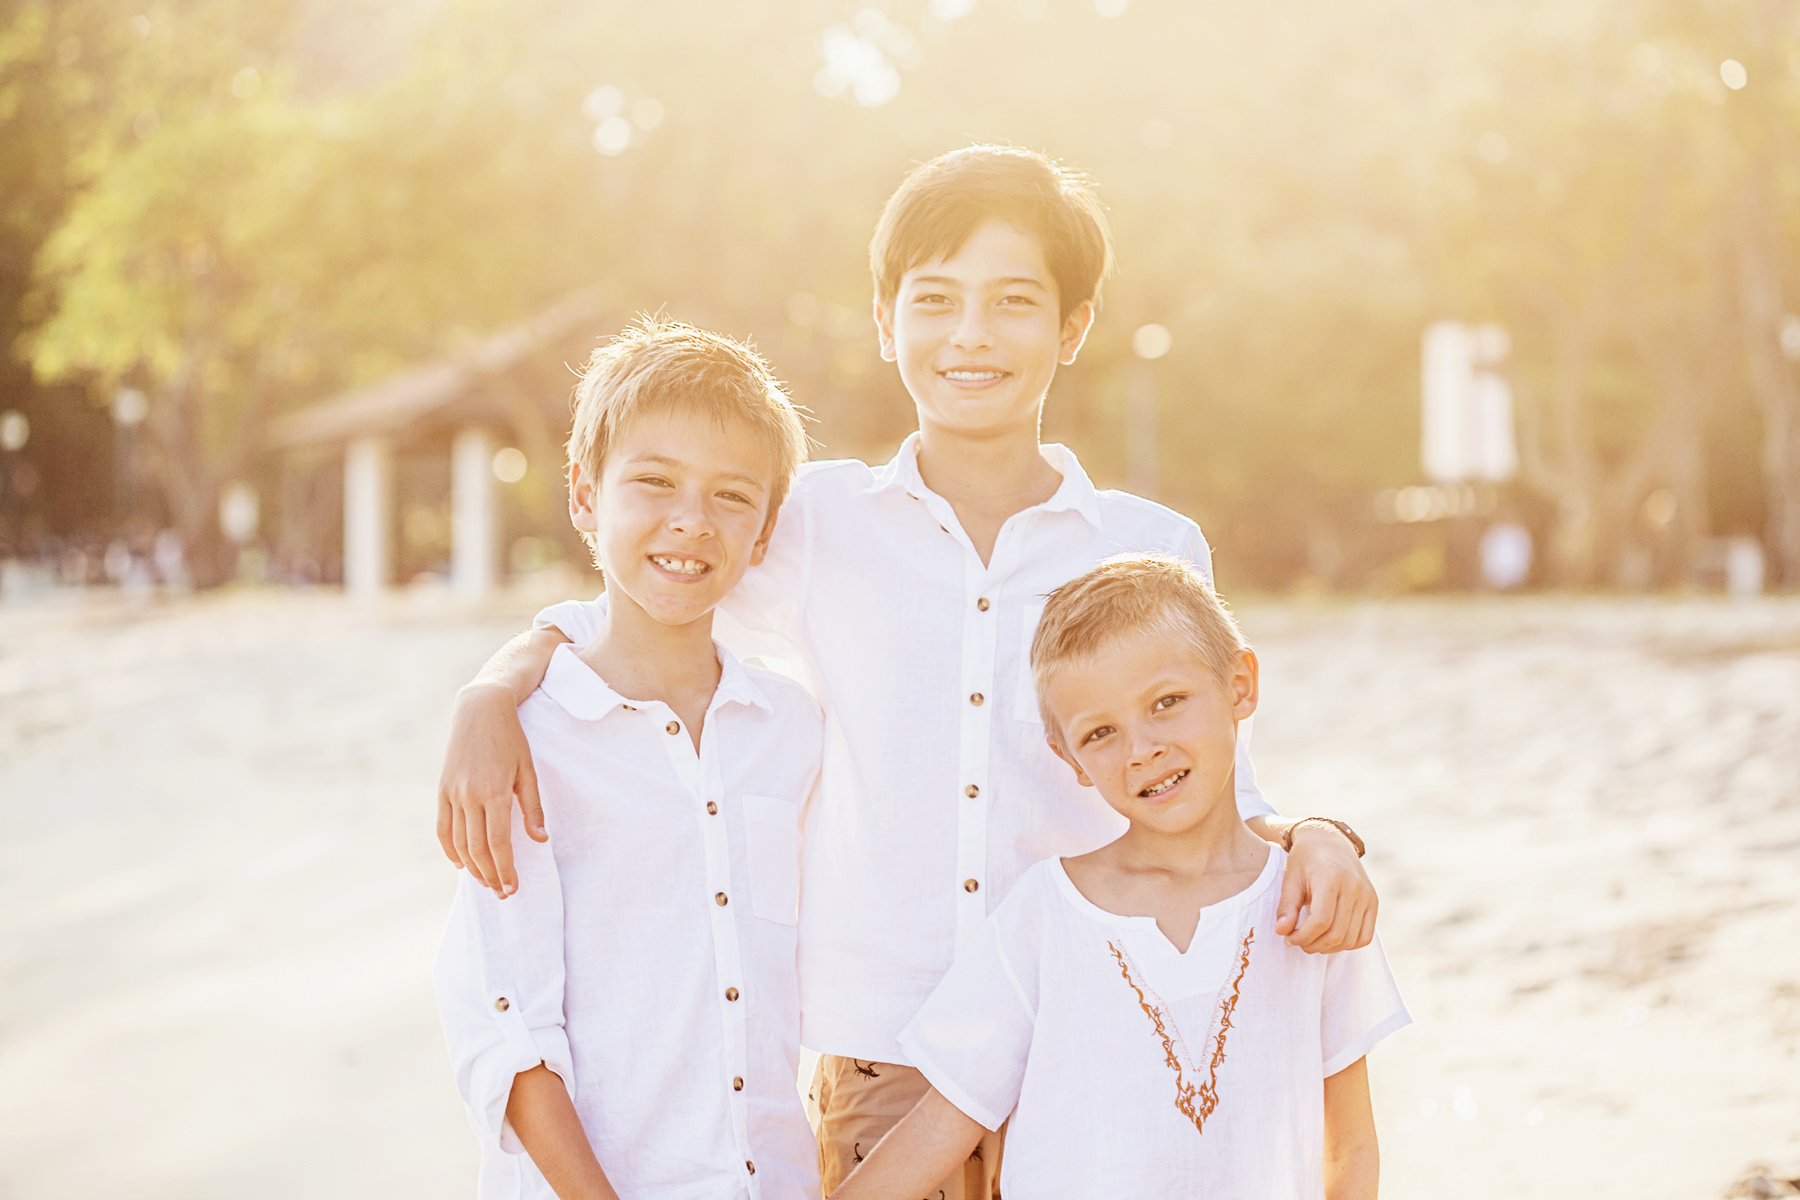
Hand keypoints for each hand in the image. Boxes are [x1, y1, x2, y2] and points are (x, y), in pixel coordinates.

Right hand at [436, 683, 546, 896]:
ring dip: (471, 867)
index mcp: (495, 792)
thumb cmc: (511, 739)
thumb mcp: (528, 770)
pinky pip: (443, 827)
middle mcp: (469, 795)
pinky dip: (450, 849)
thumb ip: (532, 807)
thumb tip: (540, 840)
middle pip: (478, 848)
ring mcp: (452, 793)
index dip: (505, 869)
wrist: (479, 709)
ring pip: (458, 842)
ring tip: (485, 881)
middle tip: (502, 892)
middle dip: (490, 875)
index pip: (499, 843)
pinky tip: (460, 863)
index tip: (512, 887)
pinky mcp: (441, 789)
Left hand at [1274, 822, 1375, 952]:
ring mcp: (1366, 895)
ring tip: (1312, 941)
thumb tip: (1281, 932)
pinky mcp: (1373, 901)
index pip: (1320, 921)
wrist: (1328, 841)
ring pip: (1350, 939)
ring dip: (1329, 948)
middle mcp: (1353, 886)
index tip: (1288, 938)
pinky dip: (1348, 944)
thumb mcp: (1290, 879)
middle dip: (1313, 944)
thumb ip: (1287, 907)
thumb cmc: (1305, 860)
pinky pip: (1365, 936)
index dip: (1302, 936)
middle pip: (1336, 933)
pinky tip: (1330, 939)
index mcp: (1330, 878)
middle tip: (1297, 942)